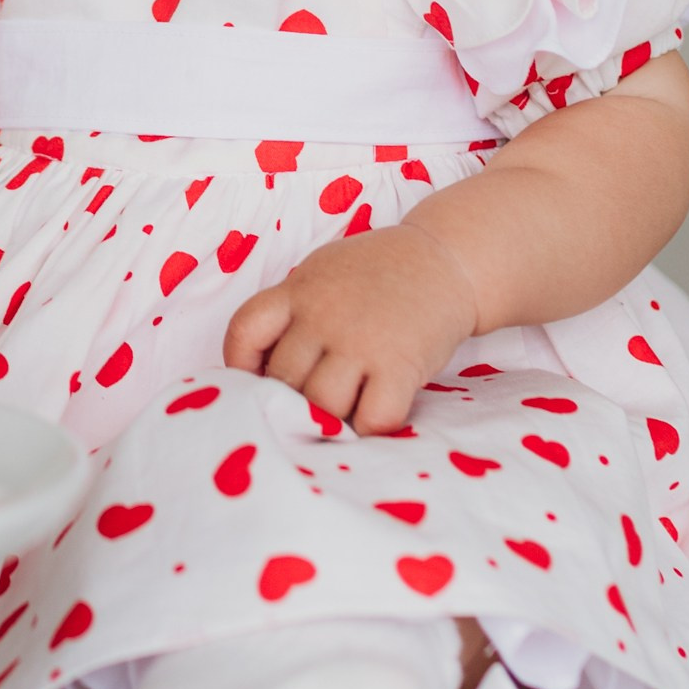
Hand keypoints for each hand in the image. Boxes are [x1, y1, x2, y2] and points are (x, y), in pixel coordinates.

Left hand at [223, 223, 476, 434]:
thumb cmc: (377, 275)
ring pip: (321, 404)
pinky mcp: (400, 364)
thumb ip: (293, 312)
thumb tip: (262, 365)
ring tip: (345, 409)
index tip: (256, 379)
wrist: (446, 261)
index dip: (241, 364)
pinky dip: (370, 427)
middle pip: (282, 379)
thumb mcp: (322, 275)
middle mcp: (323, 316)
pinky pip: (372, 416)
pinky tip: (375, 413)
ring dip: (331, 418)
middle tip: (312, 401)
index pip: (244, 330)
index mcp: (298, 291)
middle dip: (292, 398)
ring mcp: (360, 341)